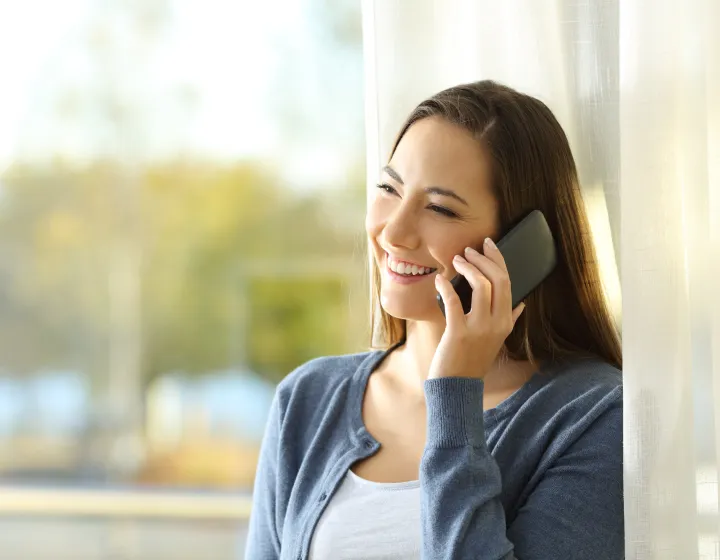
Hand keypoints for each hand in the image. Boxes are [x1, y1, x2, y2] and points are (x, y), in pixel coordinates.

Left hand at [428, 237, 525, 380]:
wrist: (457, 387)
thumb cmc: (472, 360)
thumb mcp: (497, 340)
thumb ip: (509, 320)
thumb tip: (521, 304)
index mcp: (506, 322)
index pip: (508, 282)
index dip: (498, 259)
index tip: (488, 245)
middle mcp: (497, 323)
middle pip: (498, 280)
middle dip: (484, 259)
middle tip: (469, 250)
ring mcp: (479, 328)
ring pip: (481, 286)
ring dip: (468, 268)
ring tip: (456, 260)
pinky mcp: (459, 333)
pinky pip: (454, 301)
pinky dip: (446, 286)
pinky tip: (440, 279)